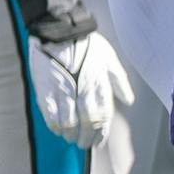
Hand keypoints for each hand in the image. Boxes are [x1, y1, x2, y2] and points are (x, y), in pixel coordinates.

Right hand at [9, 0, 132, 148]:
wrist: (58, 29)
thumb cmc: (86, 43)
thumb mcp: (109, 59)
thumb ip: (119, 81)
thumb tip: (128, 100)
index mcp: (99, 85)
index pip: (102, 118)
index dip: (100, 133)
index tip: (98, 141)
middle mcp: (82, 92)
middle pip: (86, 125)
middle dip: (86, 138)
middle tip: (84, 144)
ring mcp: (63, 92)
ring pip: (67, 125)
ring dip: (70, 135)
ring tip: (70, 138)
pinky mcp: (45, 91)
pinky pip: (50, 116)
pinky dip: (55, 126)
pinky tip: (58, 128)